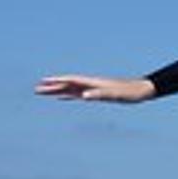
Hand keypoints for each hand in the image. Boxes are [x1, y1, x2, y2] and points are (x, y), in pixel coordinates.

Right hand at [34, 74, 156, 102]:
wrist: (141, 90)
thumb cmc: (129, 93)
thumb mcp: (114, 95)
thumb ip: (99, 95)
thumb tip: (84, 96)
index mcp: (93, 82)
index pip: (71, 80)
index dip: (57, 81)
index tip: (43, 82)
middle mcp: (91, 84)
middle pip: (68, 84)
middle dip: (52, 86)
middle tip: (36, 89)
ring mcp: (93, 88)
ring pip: (71, 89)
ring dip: (57, 90)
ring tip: (44, 92)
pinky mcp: (97, 93)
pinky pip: (78, 94)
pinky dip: (68, 95)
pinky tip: (62, 98)